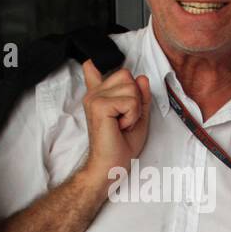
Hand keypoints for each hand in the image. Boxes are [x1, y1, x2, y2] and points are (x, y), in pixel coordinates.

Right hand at [80, 59, 151, 190]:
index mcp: (100, 96)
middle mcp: (94, 94)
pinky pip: (130, 100)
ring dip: (134, 109)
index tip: (88, 64)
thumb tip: (142, 77)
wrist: (110, 166)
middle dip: (135, 98)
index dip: (93, 67)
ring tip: (122, 124)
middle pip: (127, 75)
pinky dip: (132, 115)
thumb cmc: (121, 146)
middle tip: (125, 119)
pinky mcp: (99, 105)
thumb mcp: (138, 117)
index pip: (93, 70)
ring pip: (131, 87)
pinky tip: (120, 126)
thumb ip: (141, 97)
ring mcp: (94, 98)